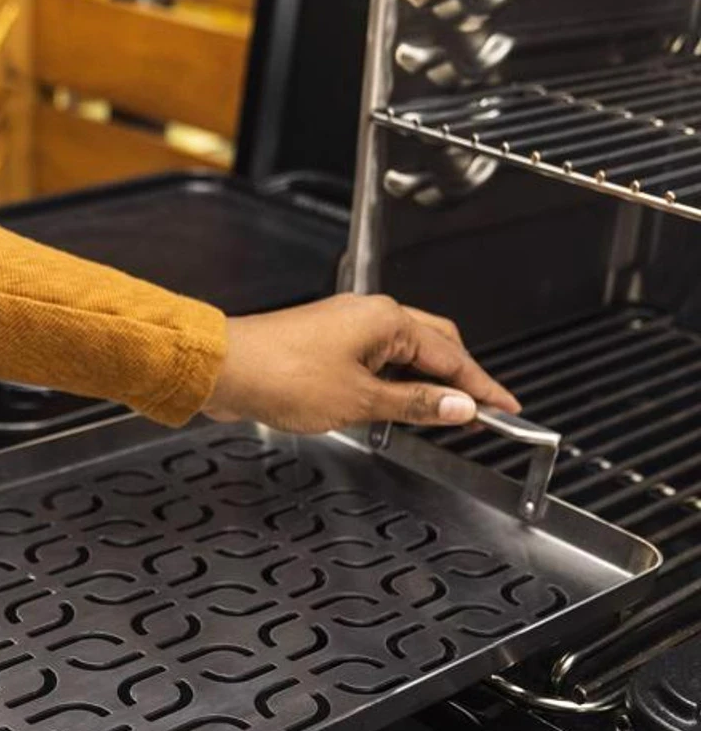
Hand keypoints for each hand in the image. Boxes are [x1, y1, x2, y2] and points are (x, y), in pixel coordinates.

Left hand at [204, 294, 519, 433]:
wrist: (225, 369)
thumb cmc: (281, 374)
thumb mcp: (360, 401)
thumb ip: (414, 404)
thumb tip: (455, 406)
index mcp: (387, 320)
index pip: (452, 355)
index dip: (481, 386)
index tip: (505, 408)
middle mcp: (369, 315)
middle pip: (433, 345)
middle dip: (458, 378)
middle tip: (477, 410)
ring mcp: (345, 328)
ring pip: (402, 353)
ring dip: (422, 382)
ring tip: (439, 415)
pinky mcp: (324, 344)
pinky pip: (373, 361)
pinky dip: (391, 382)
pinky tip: (391, 405)